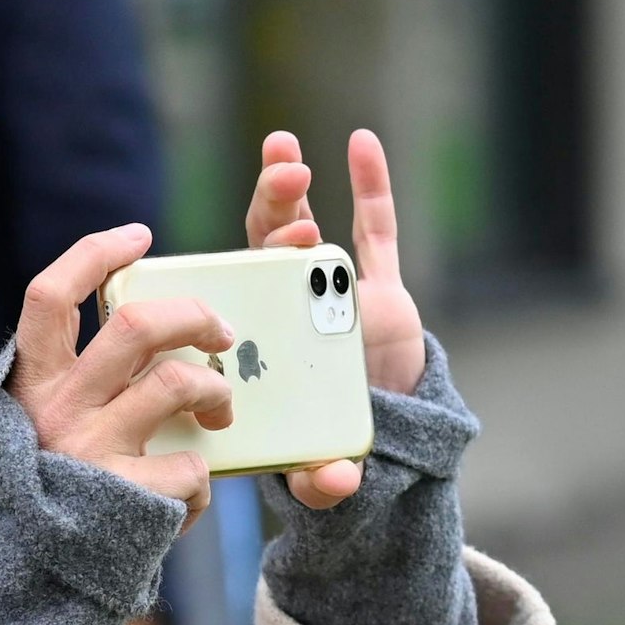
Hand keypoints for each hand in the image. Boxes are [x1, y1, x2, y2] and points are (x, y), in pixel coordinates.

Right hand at [9, 223, 236, 523]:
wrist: (33, 587)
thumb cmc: (55, 495)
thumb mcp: (45, 428)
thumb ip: (83, 382)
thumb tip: (154, 331)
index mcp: (31, 386)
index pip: (49, 297)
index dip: (95, 254)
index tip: (138, 236)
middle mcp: (55, 411)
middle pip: (136, 325)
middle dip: (195, 315)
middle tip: (221, 332)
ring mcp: (90, 453)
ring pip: (177, 382)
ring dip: (215, 390)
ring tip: (221, 412)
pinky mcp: (125, 497)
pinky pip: (193, 465)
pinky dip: (205, 480)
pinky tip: (191, 495)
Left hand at [245, 129, 425, 508]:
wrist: (373, 441)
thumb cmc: (326, 448)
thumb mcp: (319, 470)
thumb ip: (324, 479)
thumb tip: (339, 482)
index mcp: (261, 344)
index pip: (242, 295)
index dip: (250, 262)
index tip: (269, 243)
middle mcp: (287, 311)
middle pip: (267, 250)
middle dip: (272, 209)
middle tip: (283, 177)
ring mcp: (330, 295)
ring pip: (307, 231)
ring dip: (293, 189)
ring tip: (285, 151)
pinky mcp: (382, 290)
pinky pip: (376, 231)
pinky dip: (370, 187)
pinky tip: (361, 142)